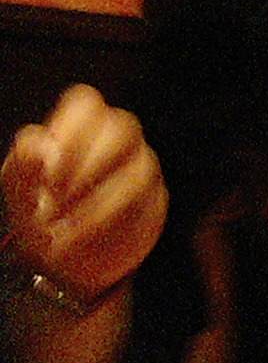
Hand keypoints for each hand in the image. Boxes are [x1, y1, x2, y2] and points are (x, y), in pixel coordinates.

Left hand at [2, 85, 166, 300]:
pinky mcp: (156, 203)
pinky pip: (147, 207)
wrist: (61, 259)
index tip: (50, 166)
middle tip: (57, 197)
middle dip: (88, 164)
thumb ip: (24, 162)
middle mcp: (116, 143)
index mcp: (79, 128)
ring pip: (139, 171)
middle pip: (123, 129)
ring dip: (97, 203)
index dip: (70, 129)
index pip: (86, 103)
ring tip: (65, 227)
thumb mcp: (17, 186)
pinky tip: (82, 237)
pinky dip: (109, 226)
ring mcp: (142, 170)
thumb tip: (45, 148)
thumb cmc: (38, 211)